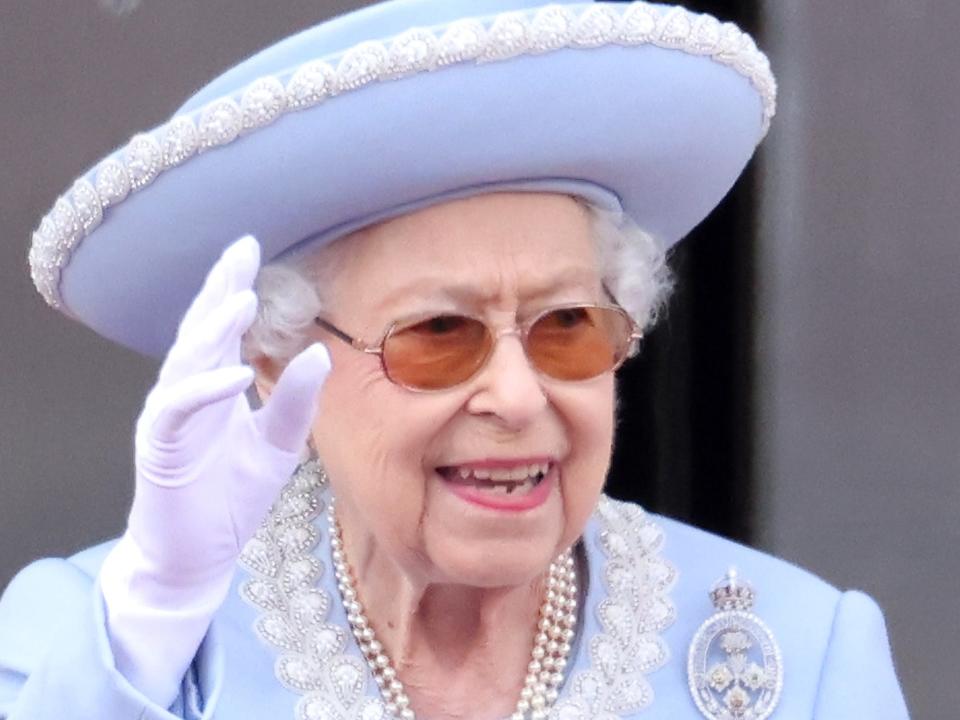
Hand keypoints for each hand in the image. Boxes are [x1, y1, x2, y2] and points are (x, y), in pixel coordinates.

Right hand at [126, 235, 329, 586]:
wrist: (196, 557)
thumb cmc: (232, 499)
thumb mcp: (277, 446)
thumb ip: (296, 402)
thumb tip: (320, 351)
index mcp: (214, 387)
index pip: (223, 329)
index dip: (234, 288)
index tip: (254, 250)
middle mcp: (188, 392)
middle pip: (201, 330)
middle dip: (220, 288)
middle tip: (242, 250)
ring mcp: (171, 417)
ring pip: (186, 360)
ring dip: (214, 330)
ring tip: (242, 299)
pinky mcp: (161, 447)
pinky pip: (178, 409)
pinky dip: (205, 390)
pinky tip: (234, 374)